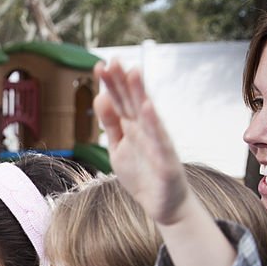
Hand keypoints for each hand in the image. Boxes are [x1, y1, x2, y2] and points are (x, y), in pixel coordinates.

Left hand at [93, 60, 188, 225]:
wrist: (164, 204)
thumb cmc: (142, 173)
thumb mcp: (119, 147)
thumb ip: (111, 124)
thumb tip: (100, 97)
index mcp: (133, 126)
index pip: (120, 101)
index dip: (111, 84)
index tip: (100, 65)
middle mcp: (146, 130)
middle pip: (133, 102)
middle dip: (123, 81)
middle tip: (114, 60)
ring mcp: (158, 143)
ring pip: (148, 115)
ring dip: (140, 94)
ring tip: (133, 74)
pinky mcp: (166, 161)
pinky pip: (159, 141)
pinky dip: (154, 125)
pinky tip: (147, 109)